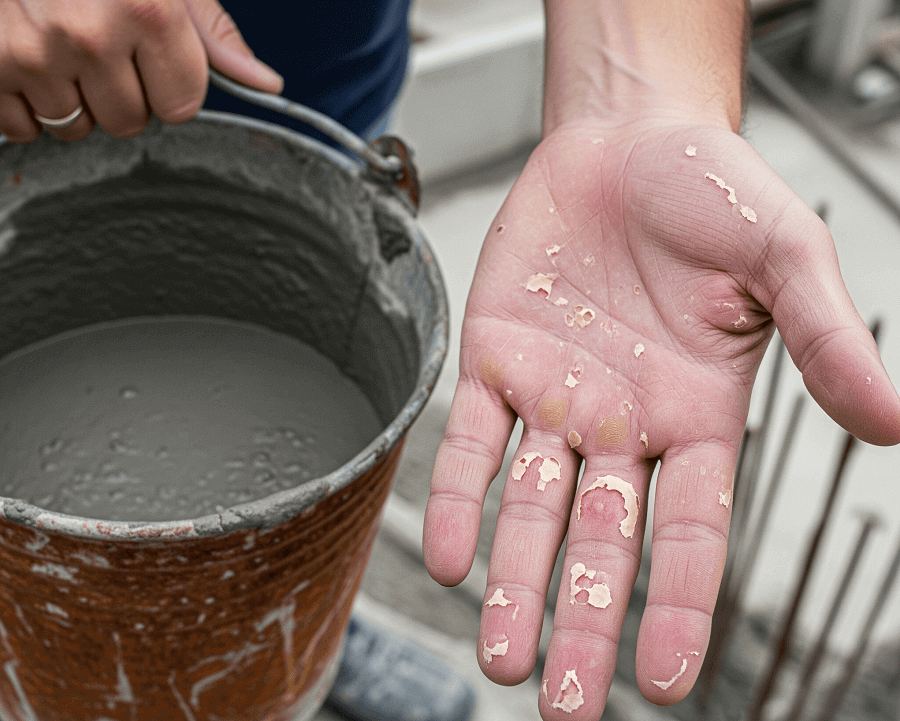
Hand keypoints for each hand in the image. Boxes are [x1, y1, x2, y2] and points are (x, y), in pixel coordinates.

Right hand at [0, 0, 281, 142]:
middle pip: (129, 123)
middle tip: (99, 44)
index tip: (151, 54)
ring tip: (59, 43)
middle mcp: (89, 36)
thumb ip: (212, 32)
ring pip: (74, 127)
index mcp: (146, 11)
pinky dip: (24, 102)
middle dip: (121, 93)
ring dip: (72, 97)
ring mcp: (32, 53)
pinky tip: (27, 57)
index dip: (170, 84)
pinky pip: (21, 127)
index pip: (181, 107)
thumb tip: (266, 83)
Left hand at [423, 119, 899, 718]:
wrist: (627, 136)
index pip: (691, 534)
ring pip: (531, 510)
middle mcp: (622, 423)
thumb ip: (825, 339)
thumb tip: (893, 422)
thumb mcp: (785, 258)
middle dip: (582, 623)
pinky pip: (475, 443)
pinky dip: (460, 498)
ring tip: (500, 655)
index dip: (681, 606)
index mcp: (696, 416)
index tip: (665, 680)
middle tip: (563, 705)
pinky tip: (451, 557)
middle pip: (601, 544)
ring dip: (514, 582)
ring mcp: (556, 397)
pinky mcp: (499, 359)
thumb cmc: (710, 190)